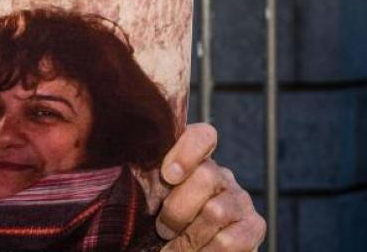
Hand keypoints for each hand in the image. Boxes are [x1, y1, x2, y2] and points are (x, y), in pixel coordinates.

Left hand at [156, 123, 265, 250]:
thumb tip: (121, 174)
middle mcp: (222, 175)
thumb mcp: (152, 201)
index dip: (187, 151)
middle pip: (206, 176)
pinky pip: (229, 241)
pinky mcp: (255, 227)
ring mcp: (240, 199)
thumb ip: (148, 186)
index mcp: (194, 162)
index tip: (168, 175)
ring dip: (188, 238)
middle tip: (162, 230)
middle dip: (177, 209)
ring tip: (172, 249)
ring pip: (215, 212)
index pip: (202, 136)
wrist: (190, 249)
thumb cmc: (163, 226)